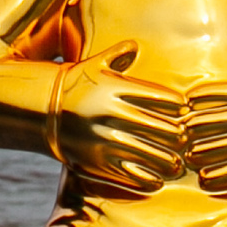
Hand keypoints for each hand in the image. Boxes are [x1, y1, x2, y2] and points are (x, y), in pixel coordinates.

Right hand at [50, 42, 190, 190]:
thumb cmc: (75, 84)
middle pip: (160, 127)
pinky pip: (130, 174)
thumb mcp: (93, 65)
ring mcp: (104, 138)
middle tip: (185, 139)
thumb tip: (134, 46)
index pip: (160, 98)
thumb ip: (116, 55)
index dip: (177, 105)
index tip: (183, 110)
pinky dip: (148, 179)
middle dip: (177, 135)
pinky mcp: (97, 161)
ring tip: (177, 164)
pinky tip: (158, 180)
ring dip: (168, 160)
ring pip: (150, 154)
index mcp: (116, 89)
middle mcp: (112, 113)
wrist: (41, 110)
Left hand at [184, 41, 226, 185]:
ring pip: (213, 149)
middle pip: (204, 122)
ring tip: (192, 153)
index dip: (192, 99)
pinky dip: (213, 176)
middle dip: (189, 128)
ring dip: (196, 153)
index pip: (208, 93)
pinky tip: (205, 174)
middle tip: (185, 132)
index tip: (189, 105)